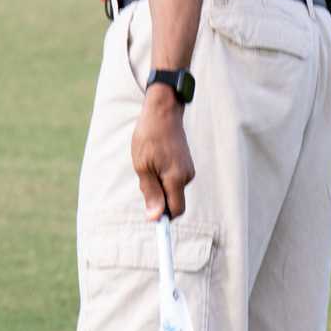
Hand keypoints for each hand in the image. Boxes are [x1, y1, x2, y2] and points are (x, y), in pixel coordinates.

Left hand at [130, 90, 195, 218]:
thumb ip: (151, 193)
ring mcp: (188, 169)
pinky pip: (174, 179)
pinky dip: (163, 175)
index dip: (164, 217)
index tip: (153, 218)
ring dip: (159, 184)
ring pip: (172, 189)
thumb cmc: (149, 137)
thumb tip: (156, 218)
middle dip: (158, 197)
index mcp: (176, 178)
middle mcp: (187, 176)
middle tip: (144, 176)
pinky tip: (156, 158)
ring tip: (149, 162)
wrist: (163, 111)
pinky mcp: (186, 163)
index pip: (176, 210)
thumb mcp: (143, 166)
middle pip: (173, 201)